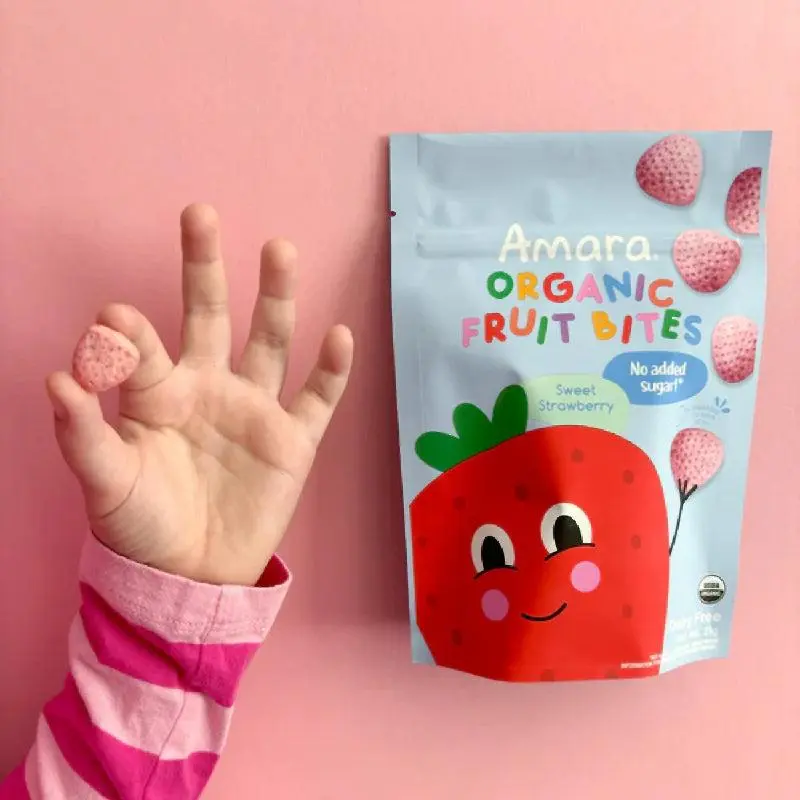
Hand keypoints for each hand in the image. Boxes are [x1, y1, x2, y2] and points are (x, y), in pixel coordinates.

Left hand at [45, 204, 353, 585]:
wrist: (193, 574)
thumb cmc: (142, 525)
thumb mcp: (106, 483)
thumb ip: (83, 434)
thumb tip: (57, 378)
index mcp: (160, 394)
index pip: (144, 349)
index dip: (128, 333)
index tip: (112, 317)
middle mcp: (210, 388)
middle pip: (212, 317)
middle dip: (205, 269)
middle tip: (199, 215)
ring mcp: (255, 410)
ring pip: (270, 342)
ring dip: (276, 298)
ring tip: (278, 249)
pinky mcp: (294, 441)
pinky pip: (317, 398)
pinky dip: (330, 370)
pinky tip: (338, 334)